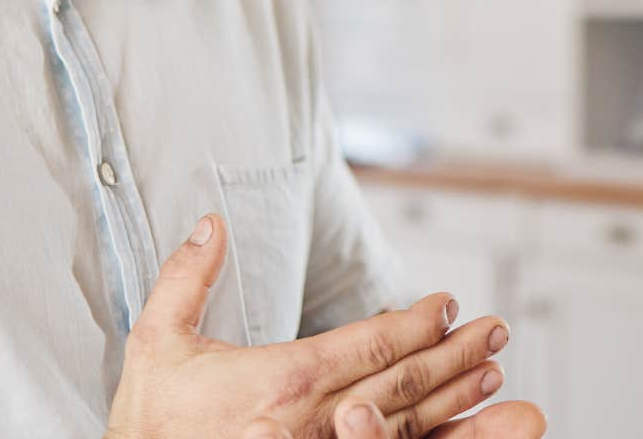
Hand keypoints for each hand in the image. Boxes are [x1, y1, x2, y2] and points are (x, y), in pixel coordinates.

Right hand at [106, 214, 513, 438]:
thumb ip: (186, 278)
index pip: (368, 346)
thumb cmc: (147, 423)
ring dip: (454, 401)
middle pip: (400, 385)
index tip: (447, 305)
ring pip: (403, 429)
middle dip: (454, 355)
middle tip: (495, 333)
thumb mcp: (156, 341)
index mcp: (281, 381)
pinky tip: (454, 429)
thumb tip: (211, 224)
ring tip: (493, 376)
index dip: (415, 323)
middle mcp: (310, 423)